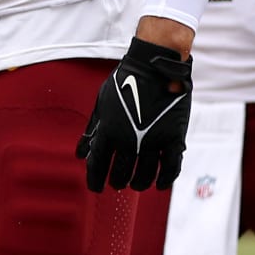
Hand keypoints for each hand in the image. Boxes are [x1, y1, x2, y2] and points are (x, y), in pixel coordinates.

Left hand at [76, 36, 192, 192]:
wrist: (155, 67)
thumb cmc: (124, 83)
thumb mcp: (101, 104)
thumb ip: (92, 130)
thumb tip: (79, 153)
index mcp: (108, 130)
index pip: (98, 164)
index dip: (95, 179)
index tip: (95, 187)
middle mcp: (129, 139)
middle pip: (121, 172)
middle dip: (117, 181)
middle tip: (117, 184)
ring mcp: (152, 140)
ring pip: (145, 174)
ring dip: (139, 183)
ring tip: (135, 184)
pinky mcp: (174, 138)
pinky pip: (171, 167)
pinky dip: (165, 179)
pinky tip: (159, 184)